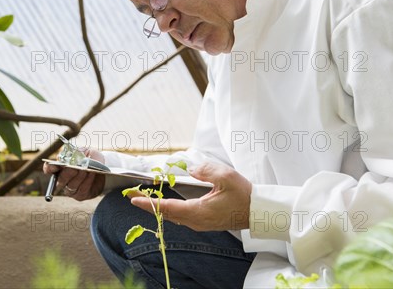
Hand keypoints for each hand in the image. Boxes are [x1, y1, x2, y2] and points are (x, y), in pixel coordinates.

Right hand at [42, 148, 105, 200]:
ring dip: (79, 176)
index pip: (49, 169)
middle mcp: (62, 180)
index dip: (49, 168)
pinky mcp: (80, 196)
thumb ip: (78, 151)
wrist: (103, 168)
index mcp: (60, 167)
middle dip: (68, 172)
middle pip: (60, 179)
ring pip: (71, 185)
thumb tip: (73, 155)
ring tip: (86, 169)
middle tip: (75, 166)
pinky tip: (91, 173)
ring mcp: (70, 189)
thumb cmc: (91, 158)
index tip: (55, 165)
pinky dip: (87, 180)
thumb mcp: (86, 151)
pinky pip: (82, 189)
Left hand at [130, 163, 251, 230]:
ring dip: (159, 208)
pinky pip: (181, 217)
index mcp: (198, 212)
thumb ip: (205, 170)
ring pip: (173, 216)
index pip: (167, 208)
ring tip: (146, 199)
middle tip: (134, 196)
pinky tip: (166, 204)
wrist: (258, 211)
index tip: (133, 199)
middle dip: (150, 205)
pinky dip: (170, 210)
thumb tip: (191, 168)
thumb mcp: (225, 177)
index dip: (149, 204)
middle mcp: (196, 221)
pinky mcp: (204, 222)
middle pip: (167, 214)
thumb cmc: (244, 195)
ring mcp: (200, 223)